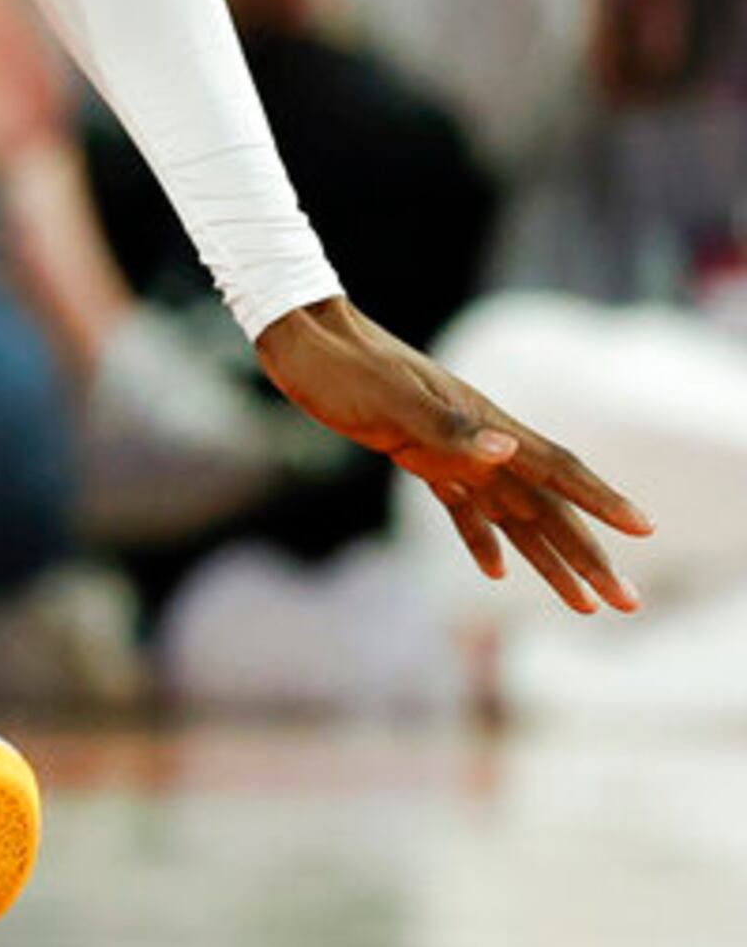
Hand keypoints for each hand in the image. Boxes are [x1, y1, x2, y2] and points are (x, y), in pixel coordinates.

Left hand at [253, 297, 652, 613]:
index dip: (601, 500)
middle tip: (627, 604)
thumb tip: (509, 450)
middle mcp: (480, 441)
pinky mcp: (419, 457)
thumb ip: (448, 429)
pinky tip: (495, 570)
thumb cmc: (343, 367)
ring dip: (549, 560)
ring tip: (584, 605)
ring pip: (514, 516)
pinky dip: (482, 539)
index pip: (557, 468)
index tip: (644, 529)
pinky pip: (464, 507)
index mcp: (483, 424)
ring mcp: (452, 449)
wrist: (301, 340)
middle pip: (547, 508)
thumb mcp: (390, 399)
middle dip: (588, 556)